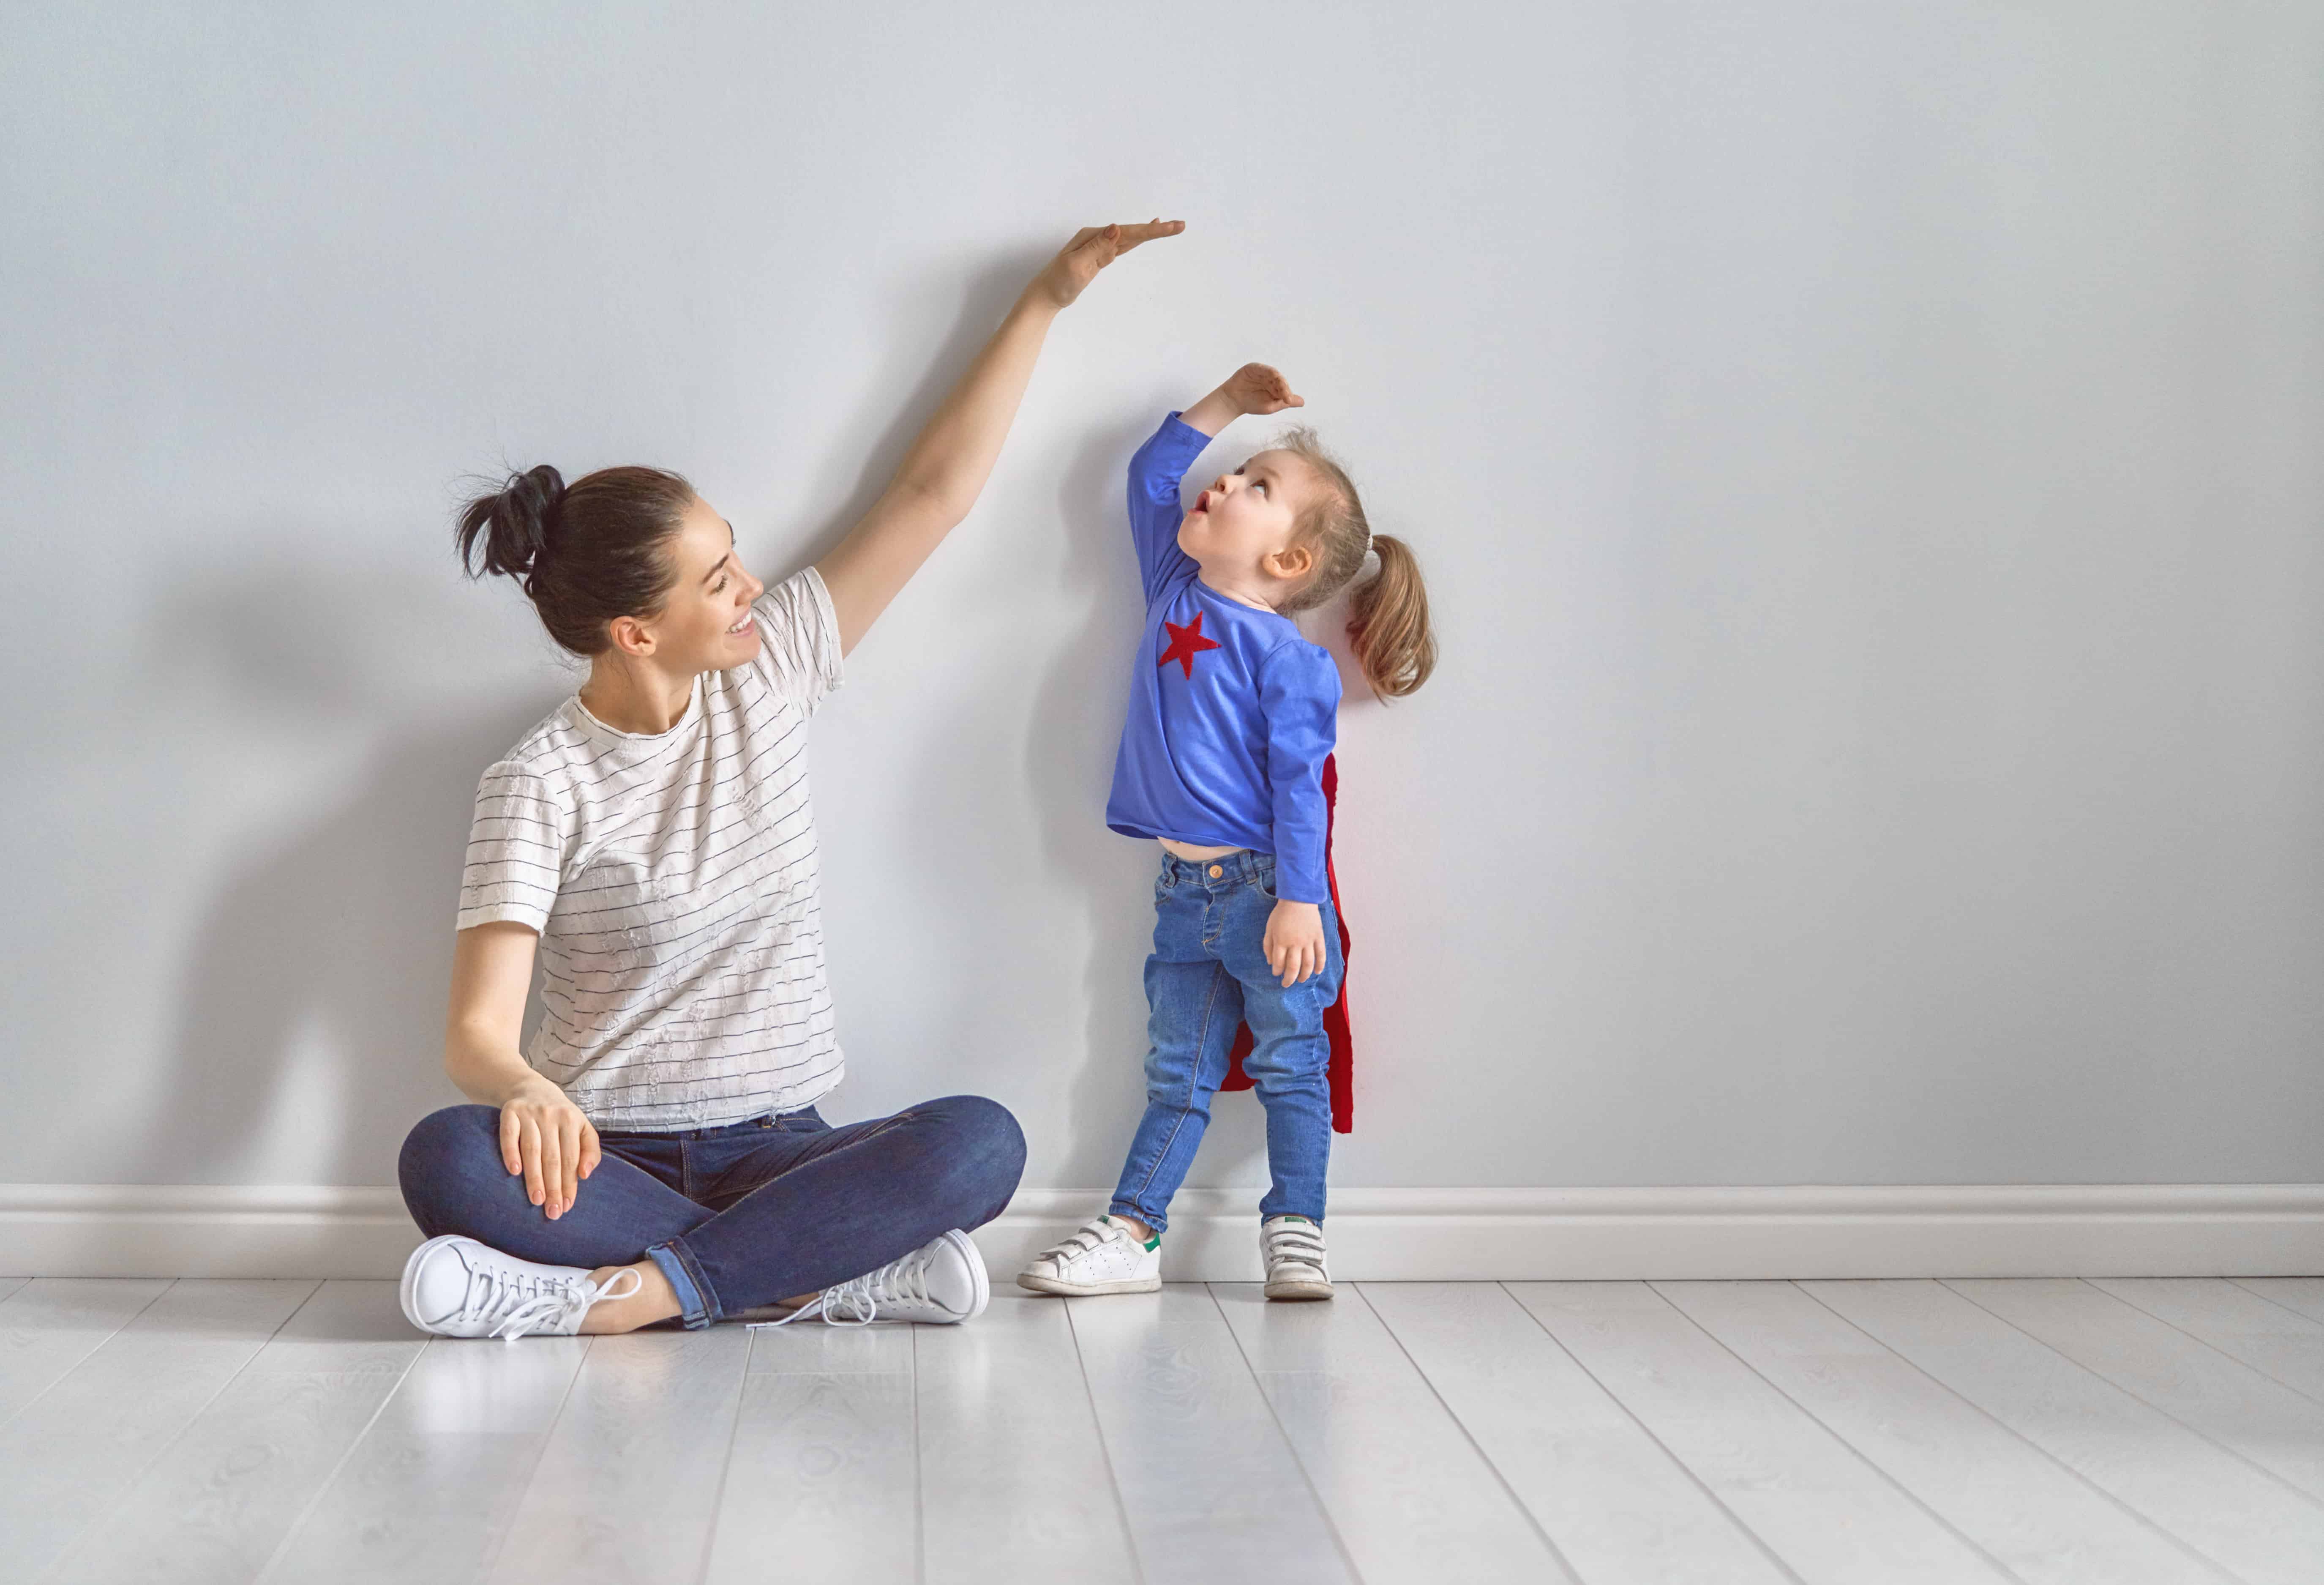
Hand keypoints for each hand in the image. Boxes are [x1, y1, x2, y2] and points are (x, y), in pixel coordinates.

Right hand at [498, 1076, 600, 1219]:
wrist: (530, 1087)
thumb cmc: (560, 1116)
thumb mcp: (581, 1127)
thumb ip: (590, 1150)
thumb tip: (585, 1175)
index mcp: (572, 1120)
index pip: (572, 1158)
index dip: (570, 1184)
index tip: (567, 1206)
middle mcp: (552, 1116)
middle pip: (553, 1157)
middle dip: (554, 1187)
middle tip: (552, 1211)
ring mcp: (530, 1113)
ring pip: (532, 1149)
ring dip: (534, 1177)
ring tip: (536, 1200)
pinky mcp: (509, 1112)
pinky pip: (509, 1135)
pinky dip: (511, 1153)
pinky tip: (514, 1172)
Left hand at [1026, 218, 1184, 309]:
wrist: (1046, 296)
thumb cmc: (1058, 282)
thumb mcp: (1077, 265)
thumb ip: (1097, 247)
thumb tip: (1116, 227)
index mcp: (1093, 236)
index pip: (1127, 232)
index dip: (1150, 229)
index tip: (1168, 225)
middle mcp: (1097, 237)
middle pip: (1132, 232)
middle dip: (1156, 229)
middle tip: (1179, 225)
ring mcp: (1099, 247)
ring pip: (1129, 238)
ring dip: (1149, 232)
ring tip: (1168, 226)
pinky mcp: (1100, 258)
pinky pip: (1123, 246)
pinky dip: (1136, 240)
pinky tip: (1143, 235)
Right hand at [1221, 362, 1305, 416]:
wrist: (1233, 402)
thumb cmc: (1252, 404)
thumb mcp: (1271, 406)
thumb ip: (1285, 402)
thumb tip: (1302, 402)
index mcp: (1276, 387)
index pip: (1284, 388)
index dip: (1287, 393)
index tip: (1288, 400)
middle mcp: (1270, 378)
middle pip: (1280, 380)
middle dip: (1283, 388)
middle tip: (1286, 396)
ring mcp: (1262, 372)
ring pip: (1273, 374)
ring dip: (1277, 381)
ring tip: (1280, 388)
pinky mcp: (1253, 368)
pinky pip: (1262, 368)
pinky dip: (1267, 372)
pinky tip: (1272, 377)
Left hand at [1264, 899, 1327, 986]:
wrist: (1299, 899)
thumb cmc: (1281, 913)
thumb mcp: (1269, 928)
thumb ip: (1268, 945)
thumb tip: (1270, 962)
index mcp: (1281, 941)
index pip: (1279, 962)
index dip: (1277, 971)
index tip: (1276, 974)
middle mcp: (1295, 943)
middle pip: (1293, 967)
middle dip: (1289, 979)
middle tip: (1286, 984)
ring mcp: (1308, 941)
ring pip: (1308, 964)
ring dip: (1304, 975)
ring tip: (1301, 980)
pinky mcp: (1318, 937)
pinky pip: (1321, 954)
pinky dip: (1320, 965)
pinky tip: (1317, 972)